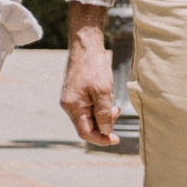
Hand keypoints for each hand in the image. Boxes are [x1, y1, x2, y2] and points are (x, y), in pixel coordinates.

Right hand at [61, 2, 118, 146]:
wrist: (85, 47)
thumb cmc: (94, 67)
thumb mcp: (103, 92)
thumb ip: (104, 114)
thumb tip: (107, 131)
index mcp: (73, 106)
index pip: (85, 133)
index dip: (101, 139)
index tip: (116, 139)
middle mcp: (68, 105)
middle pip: (87, 125)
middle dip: (104, 123)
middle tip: (117, 110)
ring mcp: (70, 99)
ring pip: (88, 116)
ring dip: (102, 113)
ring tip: (111, 99)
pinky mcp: (74, 93)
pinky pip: (87, 107)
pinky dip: (98, 106)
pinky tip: (105, 94)